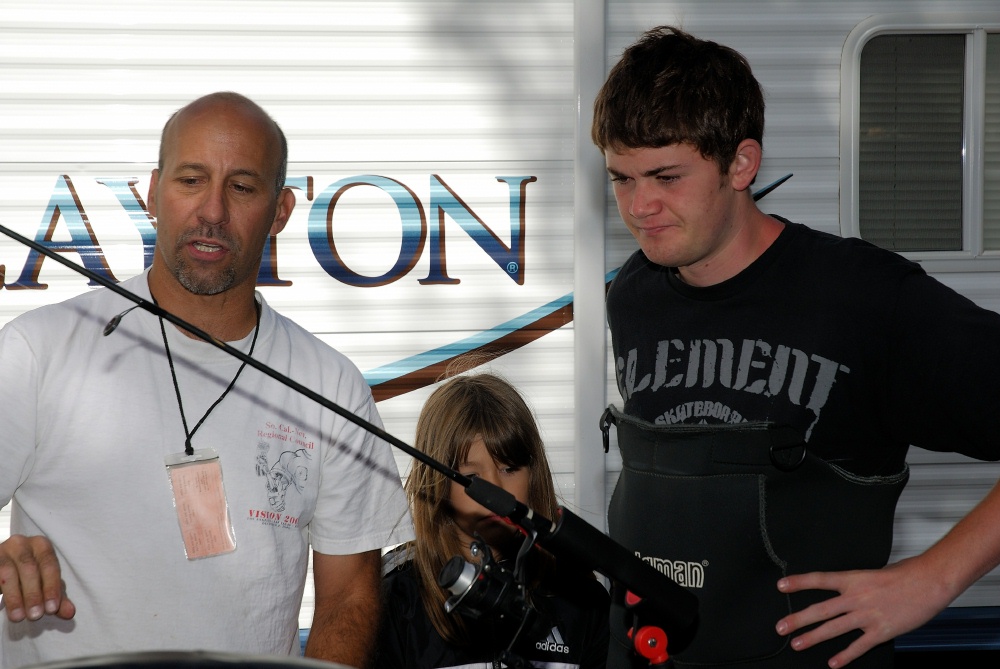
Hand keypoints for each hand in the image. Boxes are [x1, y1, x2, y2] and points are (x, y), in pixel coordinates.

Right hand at [0, 535, 75, 621]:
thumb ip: (57, 597)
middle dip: (33, 594)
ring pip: (7, 573)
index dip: (51, 587)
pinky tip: (1, 607)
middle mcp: (21, 544)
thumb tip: (69, 612)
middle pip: (29, 568)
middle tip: (35, 615)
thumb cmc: (29, 574)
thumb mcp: (45, 583)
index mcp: (41, 545)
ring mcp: (1, 551)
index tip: (52, 609)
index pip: (49, 564)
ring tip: (18, 617)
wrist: (2, 566)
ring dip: (14, 597)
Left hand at [774, 557, 950, 667]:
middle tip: (781, 627)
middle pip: (820, 609)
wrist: (929, 582)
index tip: (781, 586)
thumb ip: (857, 584)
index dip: (798, 582)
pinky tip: (833, 663)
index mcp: (853, 579)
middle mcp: (856, 597)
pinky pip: (858, 646)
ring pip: (833, 628)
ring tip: (797, 643)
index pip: (819, 580)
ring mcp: (867, 615)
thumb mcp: (874, 573)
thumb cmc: (905, 575)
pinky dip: (845, 656)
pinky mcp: (881, 630)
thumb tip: (847, 592)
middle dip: (798, 619)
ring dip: (813, 637)